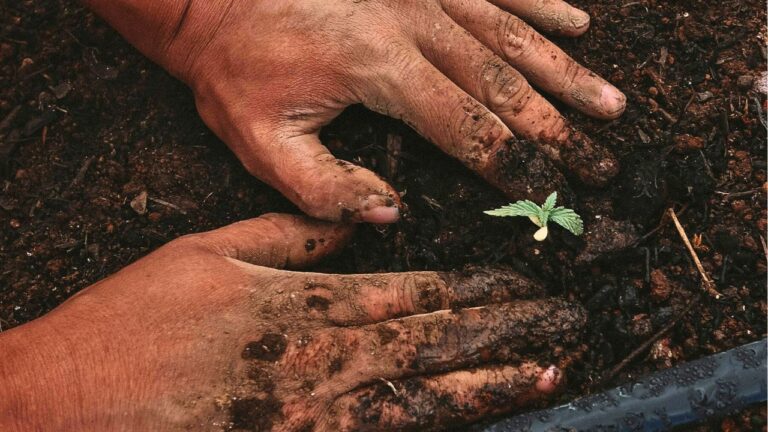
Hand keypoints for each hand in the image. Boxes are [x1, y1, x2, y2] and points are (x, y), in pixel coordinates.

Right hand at [0, 214, 584, 430]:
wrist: (74, 402)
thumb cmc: (137, 320)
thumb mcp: (209, 250)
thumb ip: (291, 234)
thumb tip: (356, 222)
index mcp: (303, 304)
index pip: (411, 292)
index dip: (473, 288)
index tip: (521, 282)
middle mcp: (321, 359)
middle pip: (432, 343)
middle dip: (505, 331)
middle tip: (565, 323)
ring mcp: (314, 415)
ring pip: (422, 397)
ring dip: (490, 384)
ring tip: (548, 372)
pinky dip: (433, 429)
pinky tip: (472, 423)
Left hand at [87, 0, 625, 222]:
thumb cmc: (233, 66)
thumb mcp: (258, 142)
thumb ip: (324, 189)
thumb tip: (391, 213)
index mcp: (380, 70)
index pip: (466, 127)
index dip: (515, 163)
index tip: (554, 192)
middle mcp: (415, 23)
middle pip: (505, 83)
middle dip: (558, 128)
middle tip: (605, 159)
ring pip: (511, 34)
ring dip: (564, 71)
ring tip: (609, 102)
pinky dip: (538, 2)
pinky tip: (577, 18)